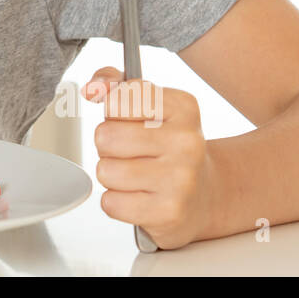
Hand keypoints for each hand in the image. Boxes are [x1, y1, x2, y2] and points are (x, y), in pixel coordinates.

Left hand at [82, 66, 218, 249]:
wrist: (205, 194)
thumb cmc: (168, 146)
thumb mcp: (151, 105)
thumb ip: (116, 85)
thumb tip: (93, 88)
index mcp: (183, 108)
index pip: (118, 98)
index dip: (113, 110)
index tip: (128, 118)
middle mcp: (186, 142)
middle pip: (106, 136)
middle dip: (108, 145)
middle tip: (130, 151)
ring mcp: (180, 179)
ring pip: (105, 171)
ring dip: (112, 174)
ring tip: (135, 174)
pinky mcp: (168, 212)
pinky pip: (111, 203)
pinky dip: (117, 201)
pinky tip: (138, 196)